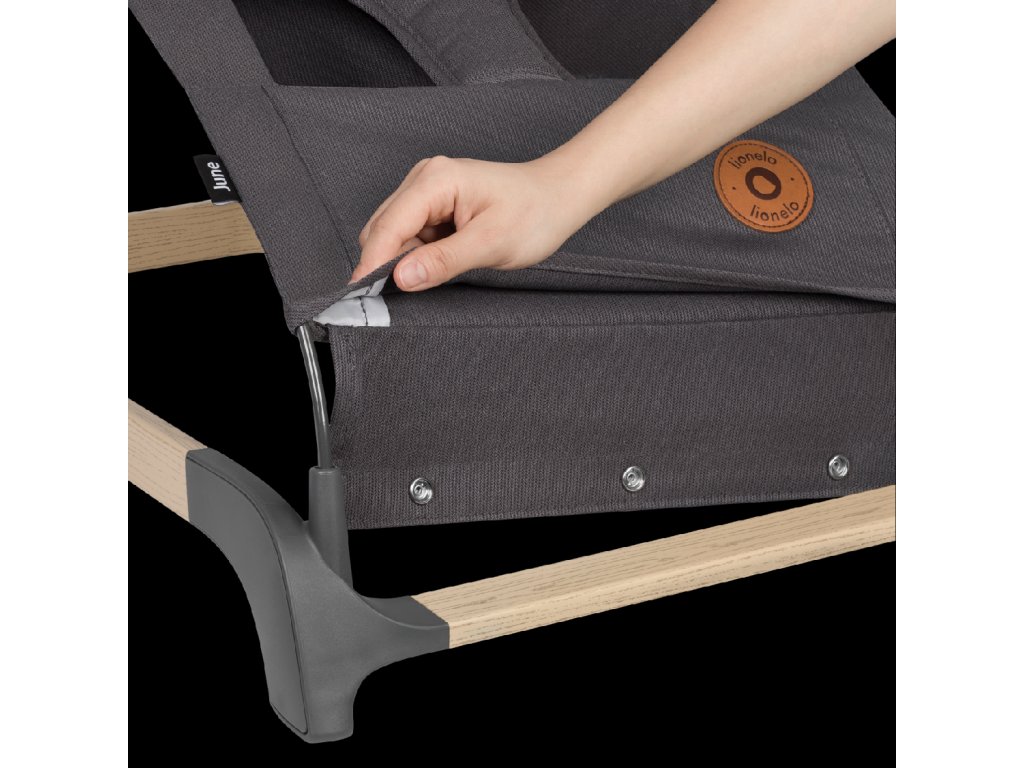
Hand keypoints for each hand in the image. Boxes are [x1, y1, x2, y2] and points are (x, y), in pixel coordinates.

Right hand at [349, 155, 590, 290]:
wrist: (559, 198)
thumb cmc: (535, 214)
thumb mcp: (491, 243)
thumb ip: (442, 261)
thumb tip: (400, 277)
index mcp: (435, 180)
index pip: (388, 226)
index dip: (372, 263)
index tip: (360, 296)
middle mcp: (424, 179)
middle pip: (382, 229)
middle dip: (383, 263)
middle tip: (392, 300)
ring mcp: (427, 191)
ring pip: (393, 235)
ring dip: (402, 261)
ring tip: (431, 279)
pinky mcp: (434, 206)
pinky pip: (410, 236)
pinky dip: (415, 256)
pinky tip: (435, 267)